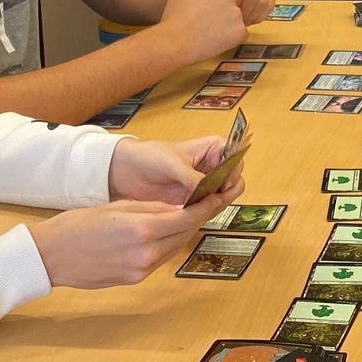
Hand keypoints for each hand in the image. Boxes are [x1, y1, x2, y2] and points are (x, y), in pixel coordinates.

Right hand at [29, 193, 236, 289]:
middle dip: (193, 218)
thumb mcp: (117, 206)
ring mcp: (140, 269)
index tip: (218, 197)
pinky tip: (157, 235)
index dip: (206, 207)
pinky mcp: (134, 279)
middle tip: (201, 203)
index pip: (187, 217)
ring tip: (179, 218)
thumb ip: (151, 209)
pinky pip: (158, 259)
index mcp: (141, 229)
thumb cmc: (77, 225)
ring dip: (179, 233)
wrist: (50, 256)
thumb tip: (177, 208)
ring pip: (172, 248)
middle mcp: (145, 253)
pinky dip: (163, 246)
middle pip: (183, 234)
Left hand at [108, 134, 229, 202]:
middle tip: (213, 199)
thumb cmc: (149, 156)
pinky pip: (209, 208)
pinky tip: (193, 213)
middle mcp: (213, 166)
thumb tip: (207, 191)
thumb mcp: (172, 163)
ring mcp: (205, 185)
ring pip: (224, 197)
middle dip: (227, 191)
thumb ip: (191, 177)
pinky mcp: (195, 201)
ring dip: (216, 204)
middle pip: (234, 180)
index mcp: (212, 148)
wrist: (126, 171)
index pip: (235, 157)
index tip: (224, 181)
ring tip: (199, 206)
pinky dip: (205, 212)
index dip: (234, 170)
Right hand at [145, 0, 247, 64]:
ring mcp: (236, 14)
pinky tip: (216, 40)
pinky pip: (241, 34)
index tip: (206, 11)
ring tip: (209, 32)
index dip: (215, 2)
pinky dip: (232, 39)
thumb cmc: (174, 18)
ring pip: (237, 19)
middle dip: (224, 13)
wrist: (174, 42)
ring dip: (228, 26)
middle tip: (207, 22)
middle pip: (233, 4)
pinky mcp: (240, 31)